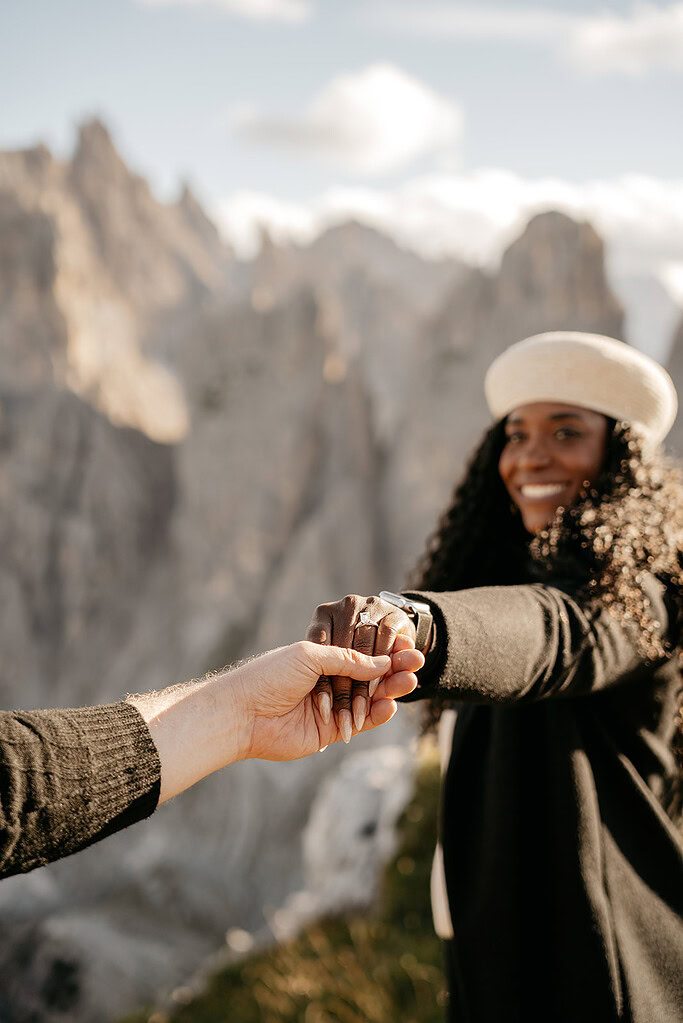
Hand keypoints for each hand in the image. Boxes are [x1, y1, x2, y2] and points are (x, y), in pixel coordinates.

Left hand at [235, 640, 422, 760]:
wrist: (243, 713)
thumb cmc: (271, 675)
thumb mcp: (312, 655)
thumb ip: (348, 659)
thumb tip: (382, 662)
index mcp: (320, 657)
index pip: (360, 652)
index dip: (384, 649)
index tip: (407, 644)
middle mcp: (328, 681)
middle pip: (369, 675)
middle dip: (393, 668)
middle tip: (417, 661)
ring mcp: (331, 705)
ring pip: (368, 698)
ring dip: (390, 690)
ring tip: (410, 681)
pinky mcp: (330, 730)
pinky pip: (360, 721)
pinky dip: (377, 714)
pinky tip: (392, 704)